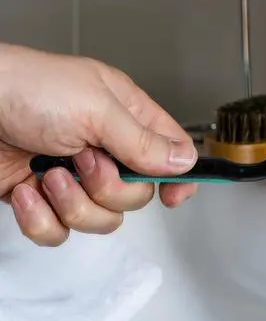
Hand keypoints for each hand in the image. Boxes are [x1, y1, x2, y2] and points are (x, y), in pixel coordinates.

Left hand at [0, 44, 197, 246]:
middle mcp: (106, 147)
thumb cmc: (30, 88)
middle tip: (84, 161)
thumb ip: (142, 140)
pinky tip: (26, 190)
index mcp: (127, 116)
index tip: (174, 195)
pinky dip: (41, 219)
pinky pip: (60, 232)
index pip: (170, 150)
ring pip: (102, 217)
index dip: (178, 175)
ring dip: (73, 202)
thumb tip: (185, 160)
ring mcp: (75, 175)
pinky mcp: (44, 199)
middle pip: (136, 193)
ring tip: (48, 174)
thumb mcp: (96, 109)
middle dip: (109, 187)